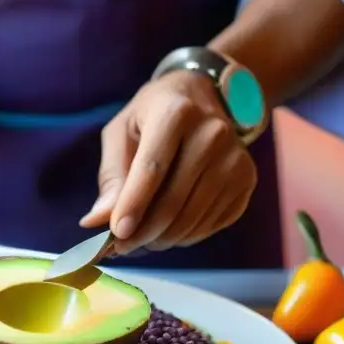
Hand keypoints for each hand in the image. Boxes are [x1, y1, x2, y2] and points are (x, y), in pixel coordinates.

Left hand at [81, 69, 256, 253]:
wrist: (205, 96)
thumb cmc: (154, 116)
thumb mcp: (123, 132)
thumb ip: (111, 176)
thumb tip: (96, 221)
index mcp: (176, 112)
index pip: (153, 169)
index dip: (134, 205)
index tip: (117, 234)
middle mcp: (213, 133)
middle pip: (174, 200)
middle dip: (144, 232)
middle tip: (122, 246)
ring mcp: (236, 158)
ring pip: (193, 219)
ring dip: (163, 238)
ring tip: (144, 237)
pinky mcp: (247, 180)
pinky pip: (211, 225)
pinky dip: (186, 236)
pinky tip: (172, 226)